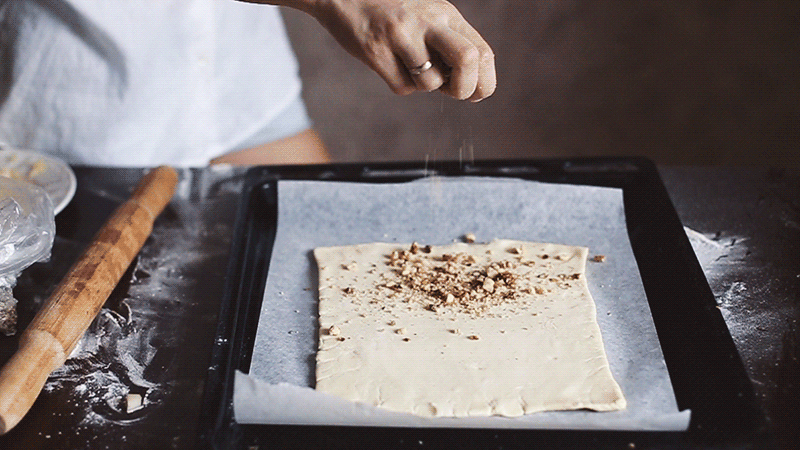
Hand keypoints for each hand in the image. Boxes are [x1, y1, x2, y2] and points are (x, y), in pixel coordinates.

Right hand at [309, 0, 495, 101]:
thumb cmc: (390, 11)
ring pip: (430, 83)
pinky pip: (402, 86)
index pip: (483, 52)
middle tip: (452, 92)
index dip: (484, 83)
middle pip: (467, 59)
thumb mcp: (428, 16)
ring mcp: (401, 35)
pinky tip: (389, 62)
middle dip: (465, 88)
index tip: (473, 93)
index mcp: (446, 13)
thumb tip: (470, 86)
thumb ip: (450, 42)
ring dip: (423, 85)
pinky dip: (400, 83)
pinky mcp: (376, 50)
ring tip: (408, 65)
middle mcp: (428, 20)